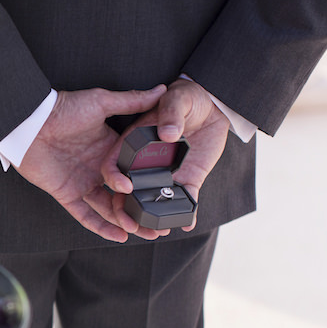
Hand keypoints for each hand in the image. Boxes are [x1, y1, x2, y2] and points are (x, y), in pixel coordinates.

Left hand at [14, 85, 165, 242]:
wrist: (30, 122)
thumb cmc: (63, 109)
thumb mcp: (101, 102)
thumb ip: (131, 101)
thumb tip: (161, 91)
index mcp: (109, 149)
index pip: (133, 171)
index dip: (148, 183)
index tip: (167, 193)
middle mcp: (98, 168)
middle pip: (123, 195)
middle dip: (141, 210)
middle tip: (160, 224)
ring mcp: (82, 182)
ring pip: (108, 209)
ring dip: (126, 221)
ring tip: (146, 232)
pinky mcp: (67, 194)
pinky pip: (86, 215)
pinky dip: (101, 227)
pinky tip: (119, 236)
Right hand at [102, 78, 230, 232]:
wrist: (213, 106)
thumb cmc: (187, 97)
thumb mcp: (177, 98)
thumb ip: (170, 112)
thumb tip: (168, 133)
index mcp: (133, 144)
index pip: (113, 165)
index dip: (114, 179)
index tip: (125, 188)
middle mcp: (144, 164)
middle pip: (127, 192)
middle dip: (126, 211)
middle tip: (132, 225)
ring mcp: (165, 175)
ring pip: (152, 201)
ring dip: (152, 218)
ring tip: (158, 230)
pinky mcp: (187, 180)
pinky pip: (184, 199)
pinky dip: (185, 213)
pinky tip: (186, 223)